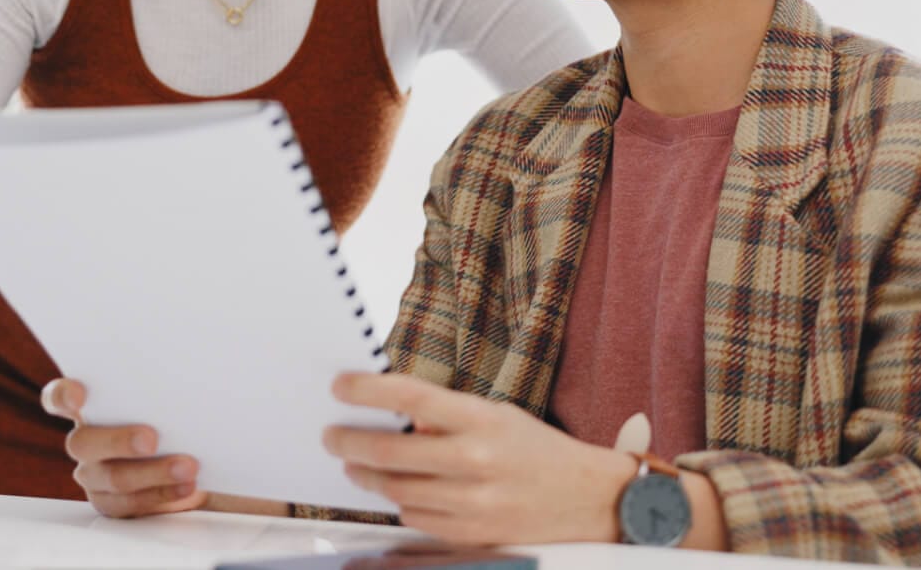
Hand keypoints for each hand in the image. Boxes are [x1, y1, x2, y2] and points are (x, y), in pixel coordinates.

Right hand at [41, 378, 207, 517]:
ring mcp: (93, 475)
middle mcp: (84, 442)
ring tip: (187, 467)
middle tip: (151, 439)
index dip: (62, 396)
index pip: (59, 398)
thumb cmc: (167, 422)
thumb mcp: (162, 404)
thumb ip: (157, 396)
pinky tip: (186, 486)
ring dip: (154, 472)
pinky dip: (162, 493)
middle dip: (119, 441)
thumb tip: (179, 390)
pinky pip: (131, 504)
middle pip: (84, 443)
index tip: (78, 396)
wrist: (182, 463)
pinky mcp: (110, 502)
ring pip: (114, 478)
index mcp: (89, 408)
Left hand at [323, 373, 633, 545]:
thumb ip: (448, 415)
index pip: (412, 396)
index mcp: (482, 420)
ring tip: (354, 463)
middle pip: (391, 450)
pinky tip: (397, 491)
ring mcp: (472, 502)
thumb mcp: (498, 415)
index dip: (368, 389)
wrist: (588, 499)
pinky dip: (400, 503)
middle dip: (349, 441)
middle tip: (331, 435)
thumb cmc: (537, 449)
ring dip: (367, 475)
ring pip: (396, 489)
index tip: (340, 385)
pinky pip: (416, 518)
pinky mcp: (471, 534)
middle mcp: (475, 461)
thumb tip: (397, 415)